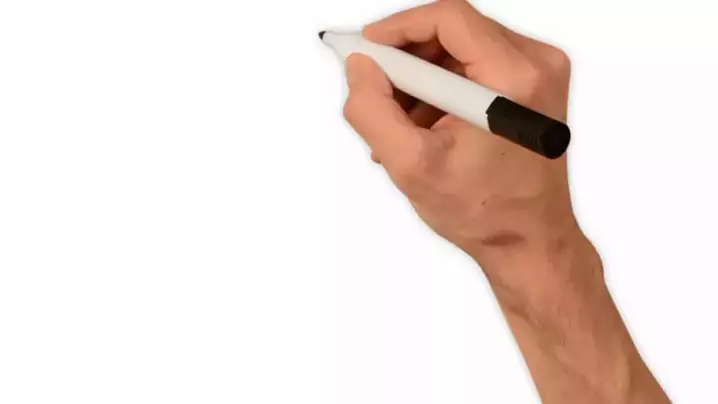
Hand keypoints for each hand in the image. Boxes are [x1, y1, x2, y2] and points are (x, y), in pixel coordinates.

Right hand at [344, 0, 577, 287]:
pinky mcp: (534, 84)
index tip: (367, 48)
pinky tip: (427, 125)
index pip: (449, 19)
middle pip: (454, 30)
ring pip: (461, 47)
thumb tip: (360, 68)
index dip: (399, 27)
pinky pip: (476, 64)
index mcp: (514, 82)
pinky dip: (443, 87)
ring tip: (405, 124)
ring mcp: (540, 73)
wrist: (528, 239)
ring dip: (423, 78)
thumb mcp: (411, 166)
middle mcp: (537, 66)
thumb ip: (372, 110)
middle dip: (408, 61)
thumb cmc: (484, 211)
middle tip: (379, 93)